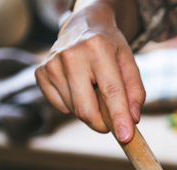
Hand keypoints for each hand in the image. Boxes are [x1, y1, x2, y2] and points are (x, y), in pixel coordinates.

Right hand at [34, 1, 143, 141]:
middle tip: (112, 122)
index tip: (126, 138)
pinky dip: (73, 105)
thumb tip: (132, 119)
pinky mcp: (41, 73)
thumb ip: (135, 91)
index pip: (110, 91)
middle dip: (102, 123)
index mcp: (98, 48)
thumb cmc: (110, 47)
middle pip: (86, 109)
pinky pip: (60, 106)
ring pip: (74, 110)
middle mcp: (71, 55)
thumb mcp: (129, 62)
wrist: (83, 25)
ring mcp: (52, 64)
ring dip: (89, 110)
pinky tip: (79, 87)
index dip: (118, 117)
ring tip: (94, 89)